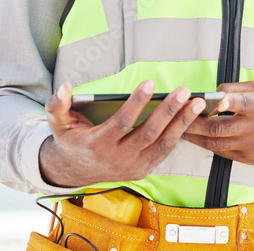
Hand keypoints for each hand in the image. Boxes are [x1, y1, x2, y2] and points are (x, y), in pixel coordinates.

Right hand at [38, 80, 205, 187]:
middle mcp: (118, 158)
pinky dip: (179, 135)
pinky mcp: (143, 169)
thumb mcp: (58, 122)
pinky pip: (164, 151)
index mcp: (99, 144)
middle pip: (149, 133)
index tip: (150, 84)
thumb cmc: (70, 139)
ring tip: (196, 103)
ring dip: (182, 123)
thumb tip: (64, 87)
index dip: (137, 103)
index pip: (122, 122)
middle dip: (169, 111)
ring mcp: (133, 166)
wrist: (75, 170)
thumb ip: (57, 103)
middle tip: (184, 91)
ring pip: (162, 144)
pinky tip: (189, 118)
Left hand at [181, 82, 253, 166]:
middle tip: (174, 116)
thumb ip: (236, 89)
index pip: (238, 103)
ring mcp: (253, 146)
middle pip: (218, 128)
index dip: (220, 101)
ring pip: (215, 143)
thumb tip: (213, 92)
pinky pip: (222, 152)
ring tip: (177, 128)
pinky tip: (196, 137)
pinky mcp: (250, 159)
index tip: (203, 98)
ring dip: (194, 136)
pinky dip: (207, 144)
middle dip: (191, 123)